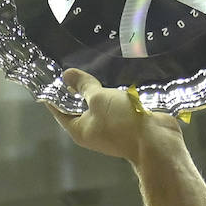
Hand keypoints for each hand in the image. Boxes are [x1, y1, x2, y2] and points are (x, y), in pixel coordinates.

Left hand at [46, 68, 183, 164]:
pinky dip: (113, 93)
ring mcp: (110, 127)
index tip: (50, 77)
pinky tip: (113, 77)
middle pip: (79, 107)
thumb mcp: (98, 99)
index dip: (54, 94)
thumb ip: (83, 86)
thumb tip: (66, 74)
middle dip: (76, 89)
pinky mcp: (126, 121)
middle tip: (72, 66)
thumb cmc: (120, 121)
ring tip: (91, 66)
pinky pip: (115, 104)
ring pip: (99, 105)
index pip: (59, 111)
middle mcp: (92, 130)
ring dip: (97, 89)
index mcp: (79, 130)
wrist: (156, 140)